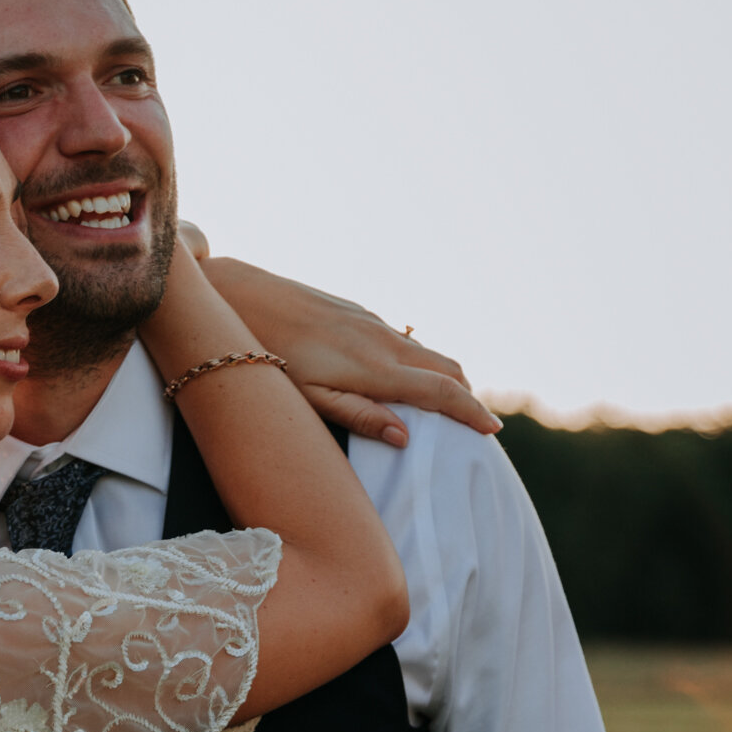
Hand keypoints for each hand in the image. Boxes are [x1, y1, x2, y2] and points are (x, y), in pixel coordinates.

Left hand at [189, 247, 499, 447]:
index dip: (471, 412)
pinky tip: (408, 376)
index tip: (493, 430)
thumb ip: (358, 415)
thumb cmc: (266, 356)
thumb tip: (406, 436)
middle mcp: (381, 340)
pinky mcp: (356, 312)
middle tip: (478, 425)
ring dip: (446, 377)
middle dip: (467, 395)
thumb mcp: (309, 396)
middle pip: (445, 367)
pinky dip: (420, 361)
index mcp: (375, 366)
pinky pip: (403, 340)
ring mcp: (370, 322)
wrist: (239, 295)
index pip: (441, 391)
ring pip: (425, 351)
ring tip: (452, 406)